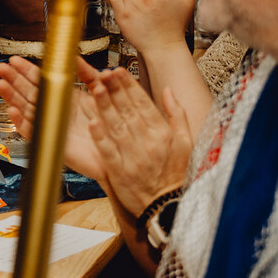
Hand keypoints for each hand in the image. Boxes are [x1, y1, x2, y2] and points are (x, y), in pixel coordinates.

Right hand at [0, 56, 104, 181]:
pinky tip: (13, 111)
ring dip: (12, 98)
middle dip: (14, 80)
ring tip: (1, 85)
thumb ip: (90, 75)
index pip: (41, 81)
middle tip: (1, 68)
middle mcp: (55, 110)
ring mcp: (51, 125)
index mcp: (65, 98)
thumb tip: (78, 58)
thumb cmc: (110, 126)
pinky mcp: (51, 141)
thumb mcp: (102, 94)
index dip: (27, 70)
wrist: (117, 151)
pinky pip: (32, 131)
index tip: (15, 61)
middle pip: (28, 92)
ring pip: (26, 109)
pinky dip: (22, 123)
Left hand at [80, 71, 191, 216]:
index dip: (130, 86)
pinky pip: (108, 151)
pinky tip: (92, 122)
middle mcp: (149, 143)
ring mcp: (133, 157)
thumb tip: (168, 91)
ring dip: (105, 107)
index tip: (118, 71)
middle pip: (129, 111)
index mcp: (163, 134)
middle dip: (115, 90)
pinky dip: (100, 137)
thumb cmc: (176, 173)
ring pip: (117, 127)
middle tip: (102, 72)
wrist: (168, 206)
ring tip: (95, 88)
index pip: (144, 104)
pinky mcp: (120, 171)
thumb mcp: (186, 142)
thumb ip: (176, 115)